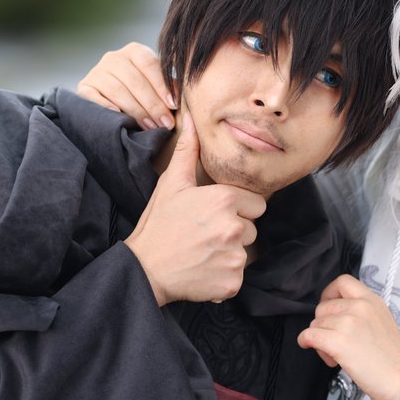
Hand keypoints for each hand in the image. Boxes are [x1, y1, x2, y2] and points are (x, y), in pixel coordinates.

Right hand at [76, 43, 175, 130]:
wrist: (115, 105)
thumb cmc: (144, 95)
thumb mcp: (157, 87)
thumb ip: (169, 87)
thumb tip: (182, 95)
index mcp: (134, 51)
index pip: (149, 64)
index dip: (162, 85)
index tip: (174, 105)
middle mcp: (113, 58)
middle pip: (134, 79)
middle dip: (152, 104)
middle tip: (165, 123)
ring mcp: (96, 72)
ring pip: (117, 89)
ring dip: (136, 110)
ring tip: (150, 126)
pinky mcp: (84, 88)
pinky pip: (94, 97)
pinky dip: (107, 107)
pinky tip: (120, 118)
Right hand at [124, 109, 265, 304]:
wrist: (143, 270)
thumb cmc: (157, 225)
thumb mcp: (171, 184)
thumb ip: (187, 151)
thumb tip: (191, 118)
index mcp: (224, 200)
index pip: (256, 204)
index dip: (237, 209)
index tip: (213, 215)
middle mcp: (234, 227)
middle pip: (252, 228)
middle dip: (234, 231)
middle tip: (204, 234)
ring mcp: (234, 257)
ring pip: (245, 252)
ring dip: (229, 254)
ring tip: (202, 252)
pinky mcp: (232, 282)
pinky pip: (238, 276)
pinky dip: (224, 277)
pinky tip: (203, 270)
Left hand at [297, 275, 399, 399]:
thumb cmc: (391, 358)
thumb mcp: (381, 320)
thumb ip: (361, 311)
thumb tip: (335, 314)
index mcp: (372, 300)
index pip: (342, 281)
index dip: (329, 294)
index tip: (328, 307)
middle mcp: (360, 307)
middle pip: (323, 307)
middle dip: (323, 325)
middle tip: (336, 341)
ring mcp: (349, 323)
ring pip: (315, 324)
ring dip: (320, 340)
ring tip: (337, 354)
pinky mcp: (339, 341)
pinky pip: (309, 335)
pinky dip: (307, 343)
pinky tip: (323, 353)